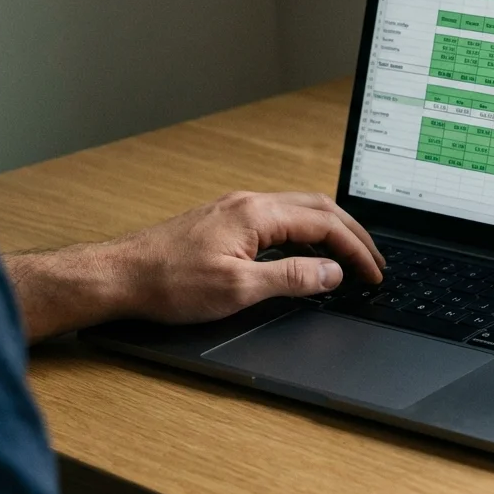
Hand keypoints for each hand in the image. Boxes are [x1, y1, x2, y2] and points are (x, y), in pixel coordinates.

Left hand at [111, 191, 384, 322]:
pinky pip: (281, 218)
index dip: (357, 251)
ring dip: (332, 231)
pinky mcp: (225, 222)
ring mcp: (236, 210)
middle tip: (375, 262)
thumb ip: (293, 278)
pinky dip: (308, 232)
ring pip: (301, 210)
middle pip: (320, 209)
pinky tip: (309, 250)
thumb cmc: (168, 283)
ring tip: (352, 255)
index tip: (374, 274)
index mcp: (258, 214)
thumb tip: (333, 272)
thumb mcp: (239, 289)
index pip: (326, 225)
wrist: (117, 276)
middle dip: (354, 235)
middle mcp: (250, 203)